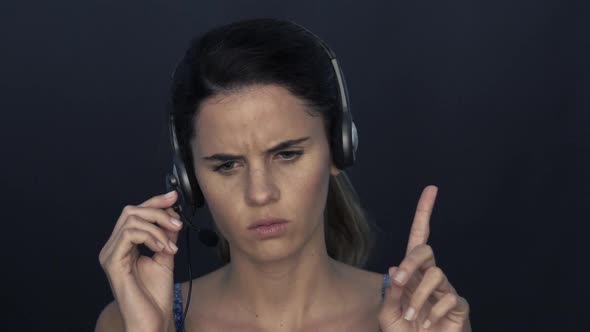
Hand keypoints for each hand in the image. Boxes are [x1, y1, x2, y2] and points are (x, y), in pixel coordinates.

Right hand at [98, 191, 182, 331]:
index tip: (174, 197)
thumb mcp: (165, 256)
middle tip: (177, 224)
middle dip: (158, 212)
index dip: (155, 201)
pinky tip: (163, 249)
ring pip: (131, 219)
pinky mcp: (112, 262)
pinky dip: (151, 237)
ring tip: (171, 244)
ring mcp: (110, 254)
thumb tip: (172, 215)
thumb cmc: (156, 295)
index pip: (135, 214)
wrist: (152, 320)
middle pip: (132, 211)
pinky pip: (129, 234)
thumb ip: (166, 236)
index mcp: (123, 245)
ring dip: (158, 227)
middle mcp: (113, 247)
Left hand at [378, 185, 470, 331]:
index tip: (431, 190)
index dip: (424, 214)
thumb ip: (391, 294)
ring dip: (419, 298)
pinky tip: (428, 324)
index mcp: (412, 274)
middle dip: (411, 262)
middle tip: (401, 280)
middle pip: (425, 250)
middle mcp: (429, 277)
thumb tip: (395, 268)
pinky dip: (433, 312)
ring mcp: (446, 290)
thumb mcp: (389, 315)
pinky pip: (449, 297)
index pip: (419, 239)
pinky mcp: (460, 305)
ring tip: (413, 318)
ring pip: (435, 275)